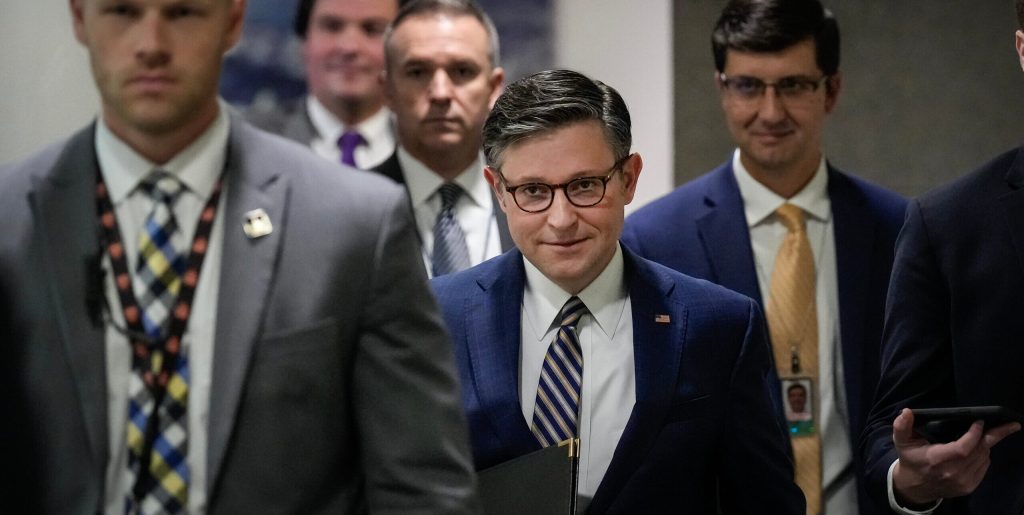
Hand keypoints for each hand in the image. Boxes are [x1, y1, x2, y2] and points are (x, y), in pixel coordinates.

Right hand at [891, 408, 1019, 505]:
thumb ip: (901, 426)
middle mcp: (952, 473)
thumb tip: (907, 411)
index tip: (979, 422)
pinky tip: (976, 450)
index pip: (963, 448)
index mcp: (936, 459)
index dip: (974, 435)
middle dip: (986, 436)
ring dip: (984, 445)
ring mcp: (962, 482)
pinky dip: (984, 456)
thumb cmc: (911, 459)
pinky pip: (984, 467)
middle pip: (978, 452)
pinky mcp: (969, 487)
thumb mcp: (901, 441)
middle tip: (986, 424)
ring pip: (984, 458)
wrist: (915, 487)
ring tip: (978, 436)